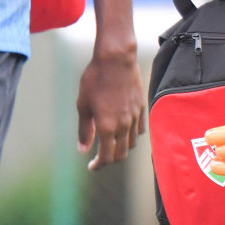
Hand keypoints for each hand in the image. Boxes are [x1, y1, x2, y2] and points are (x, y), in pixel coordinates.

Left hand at [75, 49, 145, 170]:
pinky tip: (124, 130)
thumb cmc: (95, 79)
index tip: (91, 166)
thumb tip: (83, 149)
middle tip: (99, 158)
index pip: (106, 157)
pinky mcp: (141, 107)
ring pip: (131, 143)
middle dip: (110, 160)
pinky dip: (132, 135)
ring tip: (111, 143)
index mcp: (107, 127)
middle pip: (121, 154)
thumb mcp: (83, 105)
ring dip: (121, 148)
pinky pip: (140, 129)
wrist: (116, 58)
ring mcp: (135, 116)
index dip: (98, 165)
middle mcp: (123, 125)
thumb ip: (85, 129)